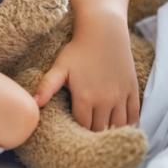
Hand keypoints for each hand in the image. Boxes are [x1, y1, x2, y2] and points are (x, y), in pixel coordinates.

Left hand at [33, 13, 139, 130]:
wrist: (103, 31)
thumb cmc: (78, 49)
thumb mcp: (60, 67)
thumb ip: (47, 86)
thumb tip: (34, 103)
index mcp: (85, 98)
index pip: (82, 126)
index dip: (77, 131)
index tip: (73, 131)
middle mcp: (105, 100)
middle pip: (100, 129)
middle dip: (93, 134)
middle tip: (87, 136)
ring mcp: (121, 96)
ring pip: (118, 125)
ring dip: (111, 131)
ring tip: (103, 133)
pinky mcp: (132, 90)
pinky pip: (134, 115)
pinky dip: (129, 124)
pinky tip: (121, 127)